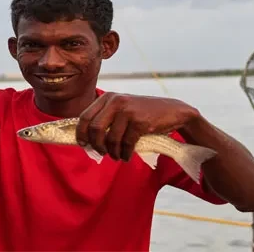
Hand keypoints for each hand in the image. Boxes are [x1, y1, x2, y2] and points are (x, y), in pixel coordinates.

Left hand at [75, 92, 200, 161]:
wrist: (172, 111)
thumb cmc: (142, 114)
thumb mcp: (120, 109)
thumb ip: (104, 119)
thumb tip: (84, 139)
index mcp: (107, 98)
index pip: (85, 116)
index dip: (81, 133)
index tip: (83, 144)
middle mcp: (115, 101)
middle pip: (95, 129)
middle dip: (96, 145)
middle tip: (101, 153)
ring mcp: (128, 111)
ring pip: (111, 139)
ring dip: (112, 152)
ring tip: (117, 156)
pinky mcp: (140, 122)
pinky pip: (126, 144)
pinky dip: (124, 154)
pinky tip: (126, 156)